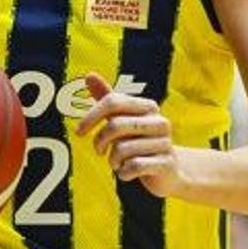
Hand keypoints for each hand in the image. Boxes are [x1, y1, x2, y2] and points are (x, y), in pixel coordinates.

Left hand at [76, 74, 180, 196]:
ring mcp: (165, 142)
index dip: (91, 116)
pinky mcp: (166, 163)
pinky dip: (124, 173)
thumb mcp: (123, 120)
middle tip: (99, 151)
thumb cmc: (140, 142)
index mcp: (148, 107)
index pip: (113, 102)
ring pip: (122, 149)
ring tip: (118, 163)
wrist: (168, 171)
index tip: (80, 132)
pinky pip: (134, 166)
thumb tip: (90, 75)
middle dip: (100, 141)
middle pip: (115, 125)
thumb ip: (108, 99)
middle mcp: (159, 121)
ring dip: (113, 160)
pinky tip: (128, 172)